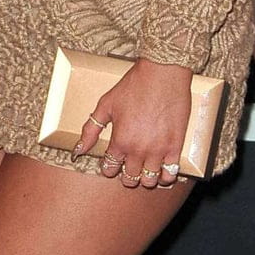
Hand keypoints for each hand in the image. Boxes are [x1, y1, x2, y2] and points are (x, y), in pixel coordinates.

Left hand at [73, 59, 192, 189]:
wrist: (162, 74)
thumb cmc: (133, 86)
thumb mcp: (105, 105)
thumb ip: (90, 130)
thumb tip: (78, 150)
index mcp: (120, 141)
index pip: (110, 169)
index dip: (108, 169)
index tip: (111, 165)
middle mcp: (138, 150)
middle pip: (130, 179)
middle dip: (126, 176)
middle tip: (128, 169)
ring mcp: (158, 150)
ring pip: (150, 181)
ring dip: (146, 178)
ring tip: (145, 170)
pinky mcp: (176, 146)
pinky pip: (171, 174)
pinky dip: (166, 176)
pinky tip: (163, 170)